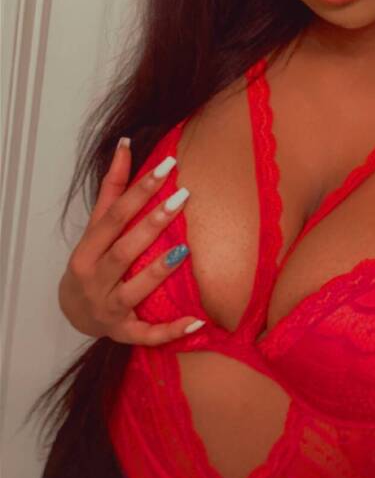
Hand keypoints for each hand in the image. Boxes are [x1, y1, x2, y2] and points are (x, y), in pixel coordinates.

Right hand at [58, 139, 205, 344]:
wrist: (74, 312)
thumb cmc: (92, 261)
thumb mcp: (96, 227)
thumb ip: (112, 188)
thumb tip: (126, 143)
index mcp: (88, 250)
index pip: (114, 215)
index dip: (140, 189)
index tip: (168, 165)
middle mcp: (95, 279)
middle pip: (123, 250)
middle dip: (152, 224)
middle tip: (183, 196)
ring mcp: (109, 308)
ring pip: (133, 291)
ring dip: (158, 271)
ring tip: (184, 249)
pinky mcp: (123, 332)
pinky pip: (147, 334)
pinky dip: (170, 331)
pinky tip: (197, 321)